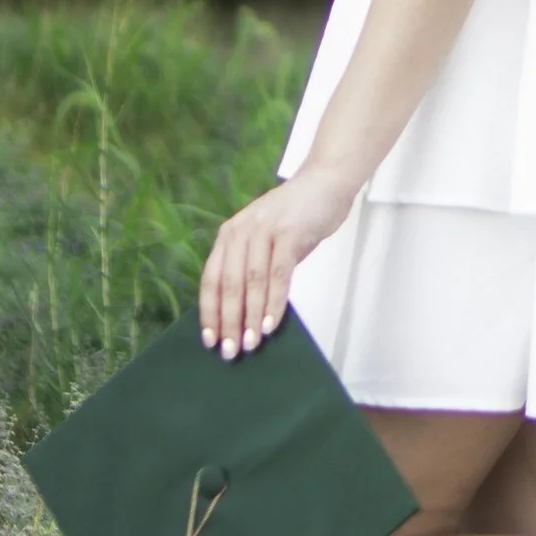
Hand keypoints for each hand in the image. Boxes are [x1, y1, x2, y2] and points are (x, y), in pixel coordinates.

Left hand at [198, 167, 353, 356]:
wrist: (325, 183)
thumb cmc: (296, 217)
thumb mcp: (265, 240)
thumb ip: (253, 267)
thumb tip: (245, 313)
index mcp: (229, 235)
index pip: (211, 280)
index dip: (210, 312)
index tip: (210, 340)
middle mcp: (241, 231)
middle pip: (229, 284)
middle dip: (229, 322)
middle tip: (231, 352)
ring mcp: (264, 230)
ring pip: (252, 282)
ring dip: (252, 317)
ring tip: (252, 343)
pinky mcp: (289, 233)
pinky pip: (278, 275)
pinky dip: (274, 302)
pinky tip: (272, 324)